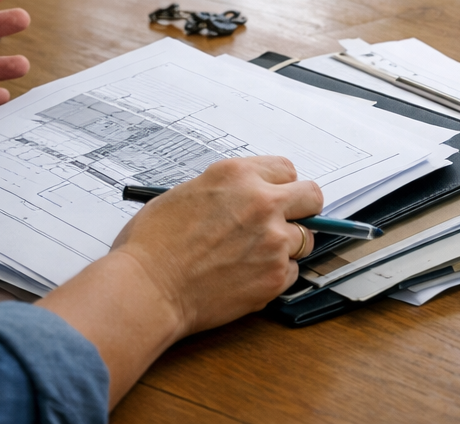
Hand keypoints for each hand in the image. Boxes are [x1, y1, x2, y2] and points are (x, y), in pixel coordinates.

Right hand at [110, 157, 322, 336]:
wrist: (147, 289)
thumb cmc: (152, 246)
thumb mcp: (186, 193)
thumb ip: (225, 192)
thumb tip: (243, 197)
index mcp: (237, 176)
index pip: (286, 169)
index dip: (280, 185)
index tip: (276, 195)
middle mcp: (262, 203)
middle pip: (312, 197)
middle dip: (303, 208)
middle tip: (287, 221)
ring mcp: (273, 241)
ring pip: (305, 239)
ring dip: (288, 245)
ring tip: (256, 255)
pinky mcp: (274, 276)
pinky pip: (293, 272)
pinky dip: (276, 275)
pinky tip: (248, 276)